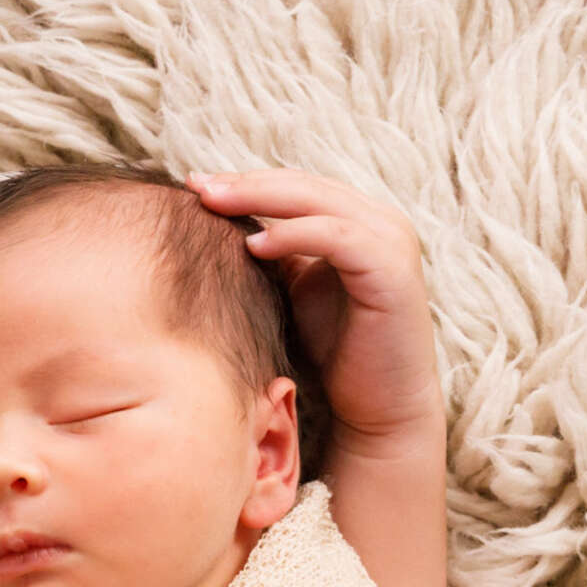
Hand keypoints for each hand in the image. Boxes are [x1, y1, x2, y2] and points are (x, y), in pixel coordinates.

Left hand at [188, 168, 441, 446]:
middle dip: (245, 183)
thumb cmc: (333, 347)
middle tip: (196, 186)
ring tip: (213, 205)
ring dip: (261, 199)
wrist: (378, 406)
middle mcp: (380, 221)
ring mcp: (392, 242)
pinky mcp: (394, 272)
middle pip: (303, 184)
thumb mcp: (294, 286)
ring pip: (318, 202)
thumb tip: (214, 220)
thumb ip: (271, 250)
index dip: (245, 181)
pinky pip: (338, 238)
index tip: (192, 183)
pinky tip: (252, 246)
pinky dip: (294, 235)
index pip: (294, 184)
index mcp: (358, 219)